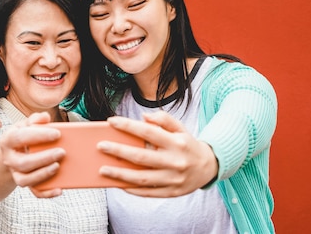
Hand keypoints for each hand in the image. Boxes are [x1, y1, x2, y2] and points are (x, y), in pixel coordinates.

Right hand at [0, 112, 65, 197]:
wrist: (12, 152)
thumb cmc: (22, 136)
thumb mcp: (26, 124)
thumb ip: (35, 119)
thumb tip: (45, 117)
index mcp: (8, 140)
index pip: (21, 138)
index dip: (39, 136)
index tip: (57, 133)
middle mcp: (9, 159)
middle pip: (24, 162)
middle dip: (44, 158)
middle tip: (62, 152)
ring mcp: (15, 173)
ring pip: (25, 180)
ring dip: (43, 174)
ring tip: (58, 166)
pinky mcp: (25, 182)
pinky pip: (34, 192)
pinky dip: (47, 193)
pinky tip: (60, 189)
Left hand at [97, 111, 217, 197]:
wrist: (209, 167)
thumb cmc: (187, 145)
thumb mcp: (180, 128)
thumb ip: (164, 119)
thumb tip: (143, 117)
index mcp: (176, 142)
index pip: (148, 132)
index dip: (129, 126)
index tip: (111, 121)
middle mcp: (175, 161)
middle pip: (142, 157)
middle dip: (119, 151)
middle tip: (100, 146)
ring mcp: (173, 179)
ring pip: (142, 178)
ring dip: (120, 175)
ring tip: (103, 170)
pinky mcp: (171, 192)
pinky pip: (148, 193)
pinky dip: (132, 189)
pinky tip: (118, 184)